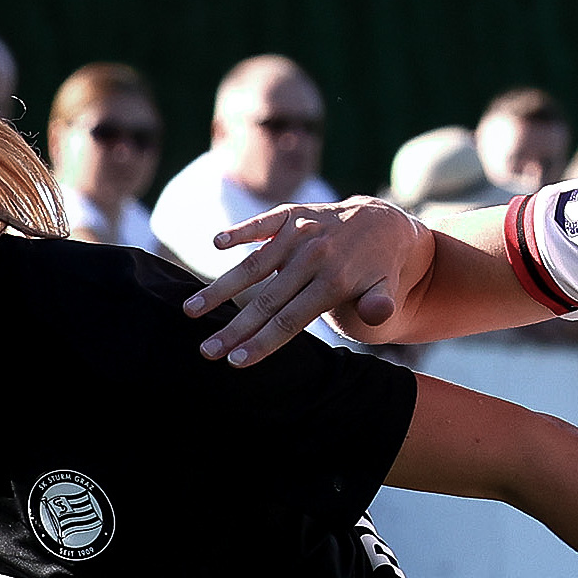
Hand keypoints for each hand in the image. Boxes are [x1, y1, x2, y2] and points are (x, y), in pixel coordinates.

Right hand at [182, 198, 432, 365]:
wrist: (384, 223)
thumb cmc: (378, 271)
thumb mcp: (386, 289)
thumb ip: (379, 304)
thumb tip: (378, 314)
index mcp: (333, 281)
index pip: (290, 320)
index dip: (261, 342)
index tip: (235, 362)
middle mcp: (313, 255)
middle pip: (266, 299)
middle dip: (233, 328)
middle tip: (205, 350)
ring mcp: (300, 233)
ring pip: (253, 265)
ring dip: (220, 287)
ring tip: (191, 309)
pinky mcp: (291, 215)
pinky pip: (262, 223)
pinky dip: (240, 231)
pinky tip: (217, 243)